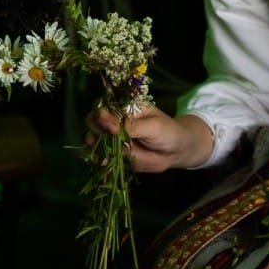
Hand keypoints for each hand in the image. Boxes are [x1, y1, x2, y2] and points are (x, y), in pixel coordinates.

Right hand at [86, 105, 213, 172]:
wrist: (176, 151)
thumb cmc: (168, 132)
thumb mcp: (153, 126)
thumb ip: (132, 126)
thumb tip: (109, 124)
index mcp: (125, 108)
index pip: (104, 107)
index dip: (101, 116)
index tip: (110, 126)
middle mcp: (115, 120)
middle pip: (93, 122)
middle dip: (96, 132)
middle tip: (107, 141)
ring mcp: (113, 137)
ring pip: (92, 139)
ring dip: (95, 147)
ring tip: (105, 153)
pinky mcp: (113, 152)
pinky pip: (99, 155)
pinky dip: (97, 158)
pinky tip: (103, 161)